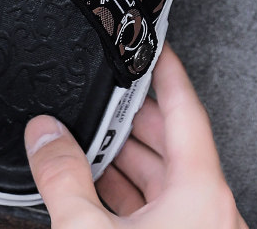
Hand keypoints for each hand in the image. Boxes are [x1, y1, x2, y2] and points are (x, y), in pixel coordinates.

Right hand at [24, 44, 247, 228]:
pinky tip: (98, 186)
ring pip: (167, 179)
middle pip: (174, 142)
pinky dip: (130, 191)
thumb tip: (45, 134)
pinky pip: (162, 210)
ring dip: (129, 157)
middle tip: (106, 91)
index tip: (156, 44)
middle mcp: (211, 213)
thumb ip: (63, 176)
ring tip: (92, 139)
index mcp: (202, 195)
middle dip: (134, 115)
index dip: (168, 71)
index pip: (187, 110)